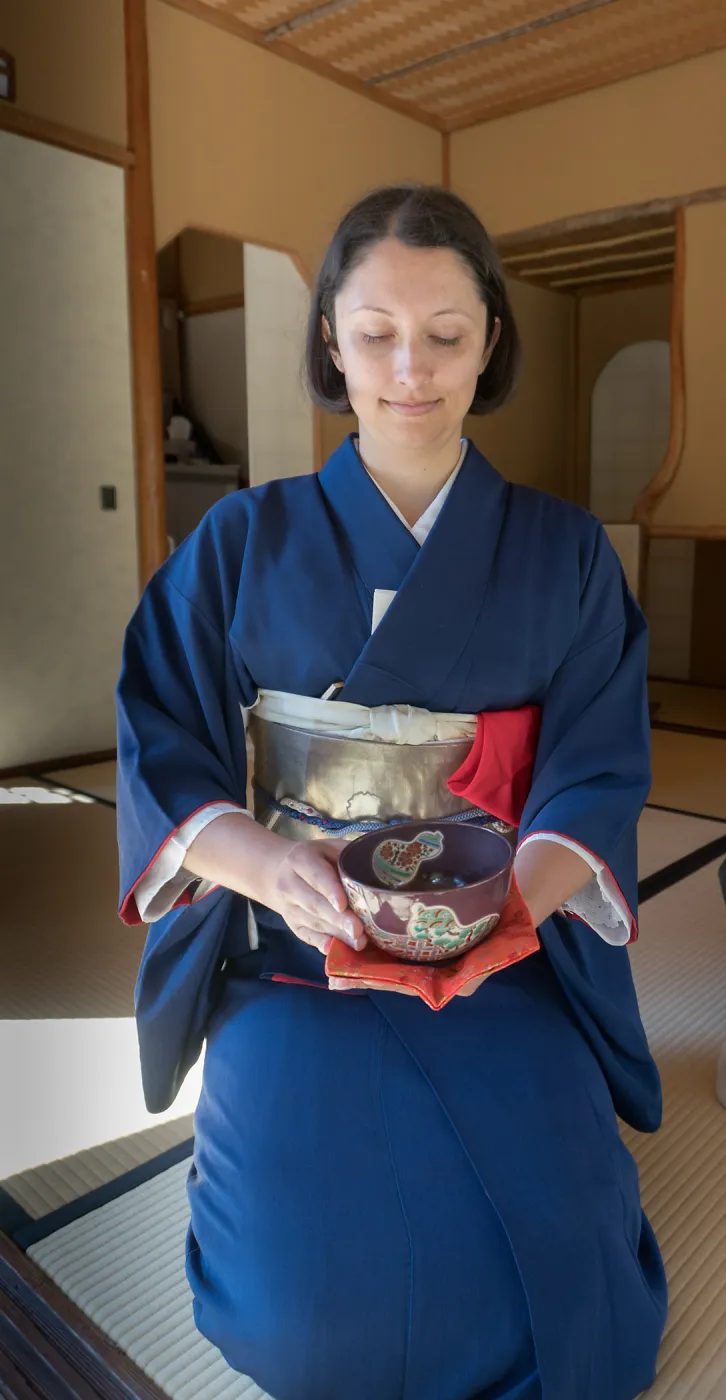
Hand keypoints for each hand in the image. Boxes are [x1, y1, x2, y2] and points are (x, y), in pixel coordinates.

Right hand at [259, 837, 367, 957]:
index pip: (315, 875)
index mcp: (300, 859)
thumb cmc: (319, 858)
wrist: (283, 870)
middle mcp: (288, 884)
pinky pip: (308, 937)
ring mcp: (288, 908)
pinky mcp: (292, 925)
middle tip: (358, 930)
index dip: (330, 890)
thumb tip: (384, 869)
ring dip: (336, 934)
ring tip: (359, 942)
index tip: (344, 904)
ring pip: (313, 923)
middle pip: (314, 904)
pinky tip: (336, 950)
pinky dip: (323, 944)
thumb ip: (350, 857)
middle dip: (338, 919)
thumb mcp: (332, 848)